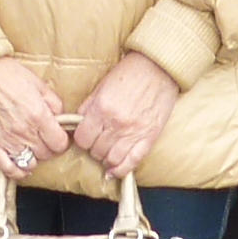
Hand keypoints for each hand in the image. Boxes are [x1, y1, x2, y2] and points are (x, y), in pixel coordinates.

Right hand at [0, 57, 74, 177]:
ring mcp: (7, 140)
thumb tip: (60, 117)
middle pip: (47, 154)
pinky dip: (17, 172)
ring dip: (34, 158)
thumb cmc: (6, 73)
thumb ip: (53, 102)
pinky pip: (7, 168)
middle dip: (49, 148)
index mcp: (38, 115)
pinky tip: (22, 167)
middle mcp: (24, 131)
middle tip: (45, 139)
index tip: (59, 135)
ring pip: (30, 163)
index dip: (62, 140)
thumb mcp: (37, 82)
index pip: (59, 143)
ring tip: (32, 148)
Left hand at [69, 51, 181, 178]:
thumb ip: (89, 106)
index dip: (82, 139)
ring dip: (106, 159)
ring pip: (111, 159)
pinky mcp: (149, 137)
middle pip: (96, 150)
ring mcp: (134, 132)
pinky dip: (121, 170)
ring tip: (106, 153)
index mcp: (102, 108)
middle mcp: (116, 123)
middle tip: (98, 142)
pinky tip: (114, 171)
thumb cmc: (130, 73)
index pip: (82, 139)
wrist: (159, 67)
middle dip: (93, 148)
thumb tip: (78, 123)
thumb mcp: (102, 85)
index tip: (86, 136)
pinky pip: (132, 161)